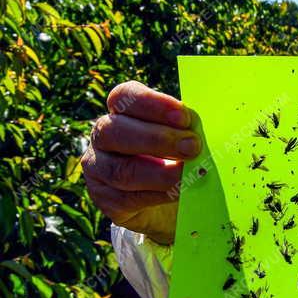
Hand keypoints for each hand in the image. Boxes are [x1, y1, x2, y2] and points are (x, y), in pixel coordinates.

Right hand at [81, 81, 200, 244]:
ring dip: (159, 173)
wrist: (172, 200)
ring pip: (120, 169)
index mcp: (123, 111)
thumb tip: (198, 130)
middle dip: (157, 139)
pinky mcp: (105, 199)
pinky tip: (178, 193)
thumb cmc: (181, 156)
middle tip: (193, 147)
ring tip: (188, 175)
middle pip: (115, 131)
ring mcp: (99, 168)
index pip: (125, 97)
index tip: (184, 117)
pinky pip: (126, 197)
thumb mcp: (186, 138)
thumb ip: (187, 130)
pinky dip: (157, 195)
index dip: (152, 104)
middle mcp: (104, 136)